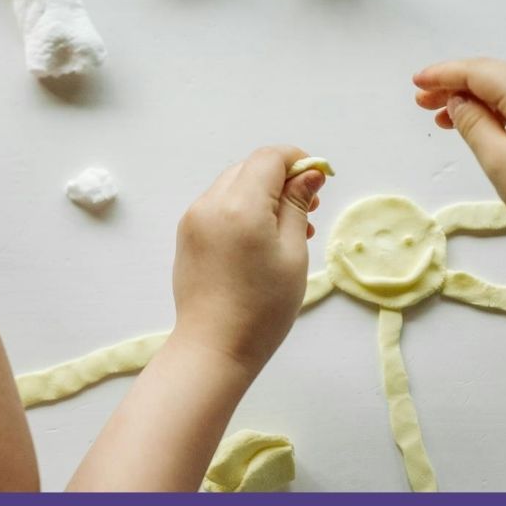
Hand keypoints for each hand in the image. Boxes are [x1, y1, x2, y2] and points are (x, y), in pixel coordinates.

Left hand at [169, 145, 325, 369]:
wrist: (214, 346)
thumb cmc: (263, 306)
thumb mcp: (292, 252)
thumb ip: (297, 205)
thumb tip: (309, 172)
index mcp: (239, 205)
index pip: (268, 158)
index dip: (297, 161)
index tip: (319, 182)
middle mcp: (209, 204)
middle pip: (249, 169)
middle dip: (281, 179)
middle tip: (308, 210)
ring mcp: (193, 220)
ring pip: (233, 186)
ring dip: (262, 195)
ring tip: (290, 229)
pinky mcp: (187, 236)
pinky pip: (218, 207)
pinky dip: (242, 211)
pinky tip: (261, 240)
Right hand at [412, 58, 505, 255]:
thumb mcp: (499, 162)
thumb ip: (472, 123)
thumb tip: (458, 100)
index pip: (480, 71)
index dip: (444, 75)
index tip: (416, 83)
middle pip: (497, 73)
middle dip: (458, 85)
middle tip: (424, 104)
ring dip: (479, 97)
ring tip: (446, 117)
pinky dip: (503, 106)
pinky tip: (484, 122)